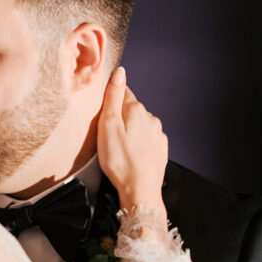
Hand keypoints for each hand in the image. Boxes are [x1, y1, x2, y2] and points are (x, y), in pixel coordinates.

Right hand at [97, 67, 167, 210]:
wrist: (140, 189)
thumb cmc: (120, 161)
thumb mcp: (108, 126)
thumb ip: (113, 97)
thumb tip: (120, 72)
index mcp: (136, 110)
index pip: (122, 93)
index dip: (109, 101)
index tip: (102, 115)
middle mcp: (151, 118)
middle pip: (131, 109)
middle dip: (119, 117)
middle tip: (106, 135)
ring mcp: (158, 134)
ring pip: (140, 124)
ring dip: (129, 130)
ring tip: (118, 147)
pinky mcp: (160, 148)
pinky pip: (146, 139)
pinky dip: (138, 143)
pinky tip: (130, 155)